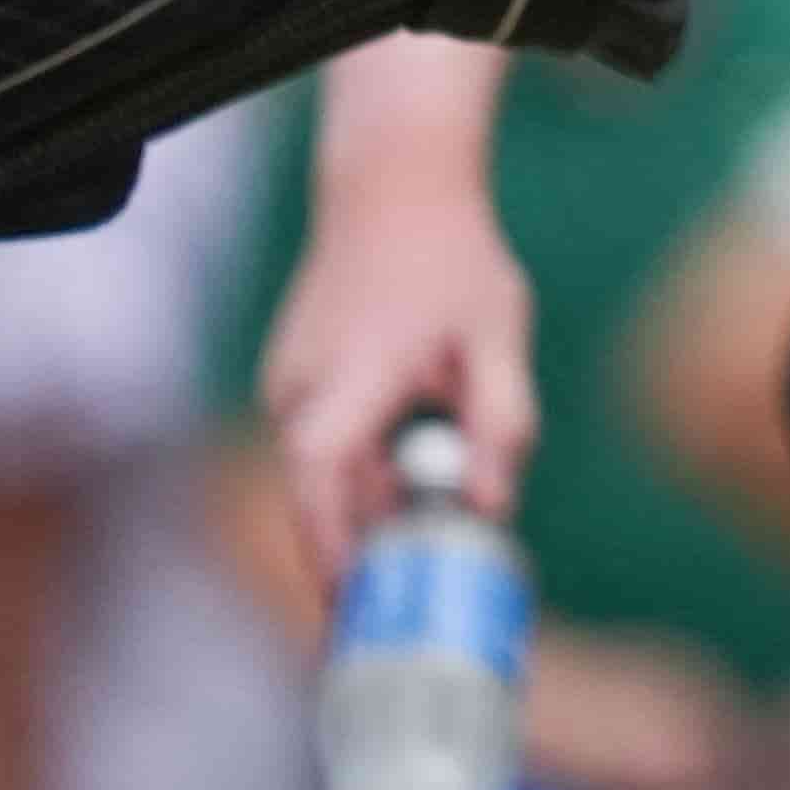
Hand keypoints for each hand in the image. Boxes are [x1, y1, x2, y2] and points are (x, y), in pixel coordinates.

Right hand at [256, 168, 540, 574]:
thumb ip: (501, 423)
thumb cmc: (451, 260)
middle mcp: (304, 384)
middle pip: (322, 493)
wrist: (392, 190)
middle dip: (362, 549)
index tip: (353, 599)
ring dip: (370, 503)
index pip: (319, 470)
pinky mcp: (292, 384)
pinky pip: (324, 447)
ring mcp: (288, 384)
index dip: (328, 541)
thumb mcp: (499, 335)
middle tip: (414, 596)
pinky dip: (360, 472)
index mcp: (355, 372)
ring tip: (428, 518)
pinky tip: (411, 465)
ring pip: (324, 473)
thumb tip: (491, 510)